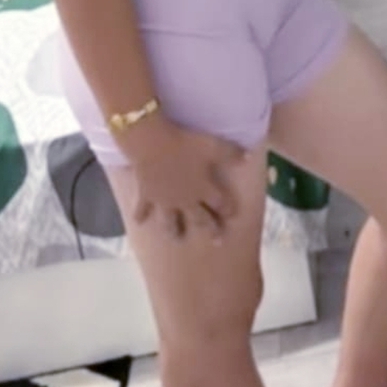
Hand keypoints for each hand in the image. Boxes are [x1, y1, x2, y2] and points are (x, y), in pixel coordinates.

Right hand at [125, 115, 249, 240]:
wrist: (152, 144)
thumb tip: (248, 157)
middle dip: (210, 230)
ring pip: (171, 222)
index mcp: (204, 189)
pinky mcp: (146, 196)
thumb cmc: (185, 143)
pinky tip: (138, 221)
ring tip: (176, 239)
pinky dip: (140, 215)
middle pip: (200, 219)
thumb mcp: (213, 145)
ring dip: (174, 231)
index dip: (229, 210)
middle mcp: (185, 200)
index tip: (233, 215)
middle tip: (217, 242)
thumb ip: (231, 153)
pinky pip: (142, 209)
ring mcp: (165, 201)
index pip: (222, 204)